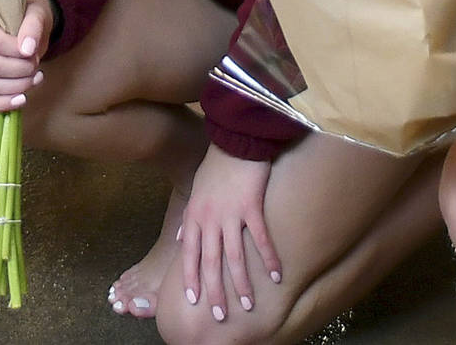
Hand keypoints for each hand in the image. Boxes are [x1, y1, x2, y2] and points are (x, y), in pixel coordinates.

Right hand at [0, 0, 52, 112]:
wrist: (30, 26)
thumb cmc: (29, 15)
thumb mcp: (36, 12)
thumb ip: (33, 25)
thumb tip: (27, 49)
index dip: (16, 52)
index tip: (32, 50)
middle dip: (21, 70)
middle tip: (35, 63)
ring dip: (18, 86)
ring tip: (36, 76)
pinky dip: (5, 103)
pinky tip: (22, 98)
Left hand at [177, 146, 281, 322]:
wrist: (235, 139)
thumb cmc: (215, 166)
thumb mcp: (194, 190)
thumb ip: (188, 217)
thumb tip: (178, 239)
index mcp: (194, 215)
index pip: (188, 254)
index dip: (190, 279)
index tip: (193, 301)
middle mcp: (209, 218)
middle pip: (210, 262)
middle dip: (215, 291)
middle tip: (220, 316)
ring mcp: (230, 214)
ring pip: (234, 257)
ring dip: (242, 284)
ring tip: (249, 305)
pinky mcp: (251, 206)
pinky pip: (260, 239)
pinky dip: (268, 259)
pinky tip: (277, 276)